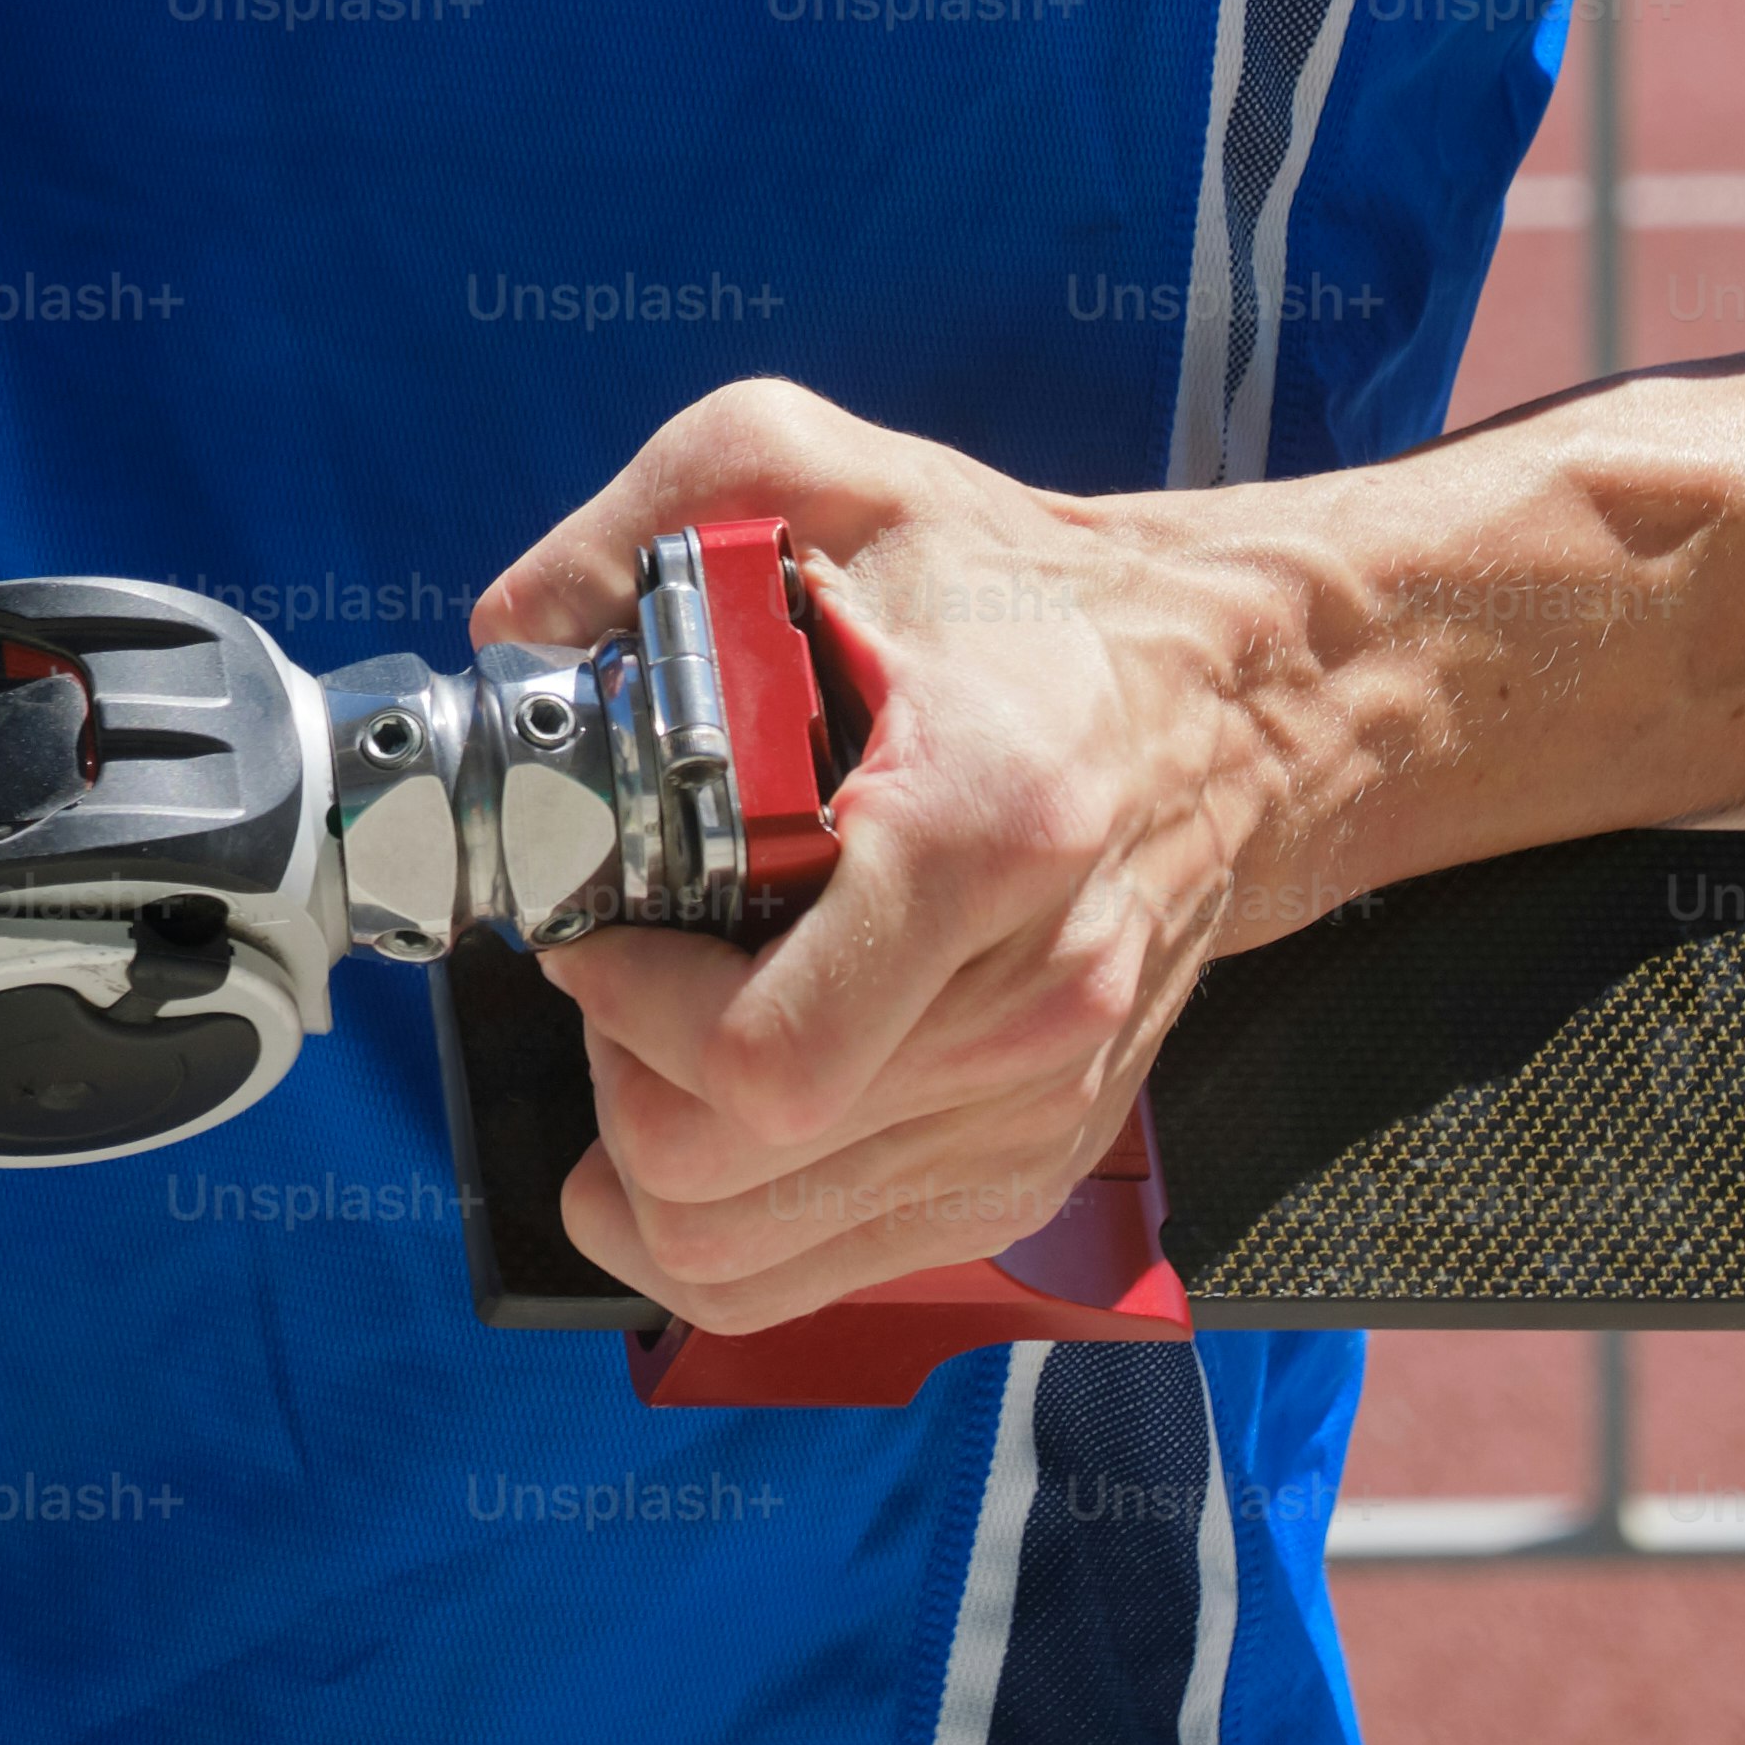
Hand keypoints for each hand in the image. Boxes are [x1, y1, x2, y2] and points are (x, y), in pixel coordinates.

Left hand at [468, 380, 1284, 1333]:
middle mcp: (1025, 1007)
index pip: (762, 1058)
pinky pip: (818, 1273)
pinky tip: (715, 1098)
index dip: (623, 1010)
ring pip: (750, 1257)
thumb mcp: (818, 471)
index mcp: (975, 836)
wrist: (1231, 697)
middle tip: (615, 972)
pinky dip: (724, 1215)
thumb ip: (640, 525)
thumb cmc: (1018, 596)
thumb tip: (513, 633)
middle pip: (724, 1173)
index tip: (592, 924)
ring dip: (648, 1162)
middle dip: (610, 1081)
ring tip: (655, 1034)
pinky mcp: (1031, 1169)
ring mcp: (1033, 1110)